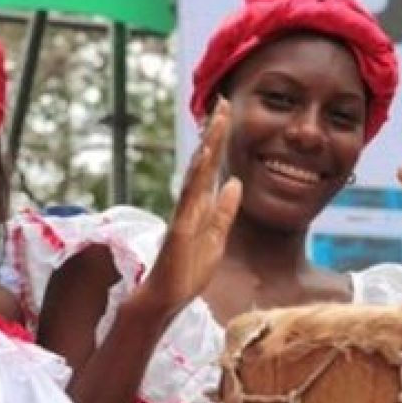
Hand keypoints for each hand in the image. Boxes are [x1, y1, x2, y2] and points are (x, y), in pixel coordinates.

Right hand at [135, 98, 241, 315]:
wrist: (166, 299)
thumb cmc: (188, 272)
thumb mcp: (217, 238)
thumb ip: (224, 211)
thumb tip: (236, 182)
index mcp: (200, 205)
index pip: (212, 166)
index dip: (219, 141)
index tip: (227, 114)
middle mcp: (190, 204)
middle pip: (203, 162)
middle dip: (213, 133)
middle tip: (222, 103)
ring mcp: (184, 214)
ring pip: (195, 173)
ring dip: (206, 147)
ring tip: (215, 121)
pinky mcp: (180, 228)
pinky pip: (188, 197)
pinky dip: (195, 175)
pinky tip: (202, 156)